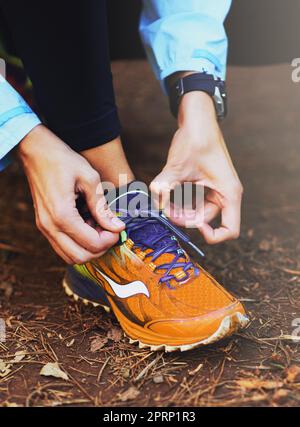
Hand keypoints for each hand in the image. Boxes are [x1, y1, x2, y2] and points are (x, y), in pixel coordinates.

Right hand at [18, 125, 123, 262]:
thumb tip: (118, 227)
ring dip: (88, 248)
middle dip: (100, 248)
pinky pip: (62, 246)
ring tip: (99, 228)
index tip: (118, 227)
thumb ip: (102, 206)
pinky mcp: (44, 225)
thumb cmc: (62, 160)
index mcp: (62, 215)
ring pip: (70, 256)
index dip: (110, 239)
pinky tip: (87, 225)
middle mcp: (50, 226)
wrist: (36, 151)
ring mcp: (44, 227)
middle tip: (110, 231)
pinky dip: (78, 243)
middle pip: (80, 257)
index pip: (92, 244)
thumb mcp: (89, 178)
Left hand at [151, 91, 242, 243]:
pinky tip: (169, 195)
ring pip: (200, 213)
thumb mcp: (177, 167)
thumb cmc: (194, 140)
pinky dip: (183, 203)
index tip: (194, 226)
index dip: (213, 236)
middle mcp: (226, 194)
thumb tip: (154, 204)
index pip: (230, 230)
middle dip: (186, 220)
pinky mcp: (208, 185)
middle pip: (208, 222)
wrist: (197, 119)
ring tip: (165, 203)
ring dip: (183, 212)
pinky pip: (197, 203)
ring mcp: (217, 189)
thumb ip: (164, 187)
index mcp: (229, 193)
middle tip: (166, 211)